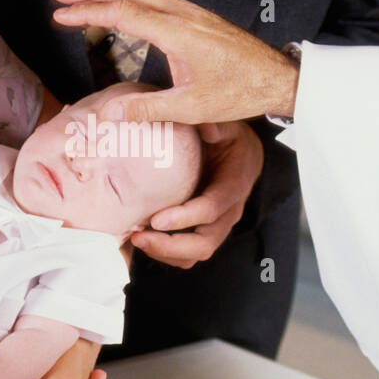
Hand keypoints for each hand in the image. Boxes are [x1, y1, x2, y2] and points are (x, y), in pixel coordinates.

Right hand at [52, 0, 299, 122]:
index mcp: (178, 33)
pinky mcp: (196, 15)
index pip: (122, 13)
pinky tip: (122, 0)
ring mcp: (191, 11)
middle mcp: (183, 14)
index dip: (88, 12)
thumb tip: (109, 114)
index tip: (61, 15)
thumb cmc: (240, 91)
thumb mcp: (190, 108)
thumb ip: (146, 110)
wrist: (277, 78)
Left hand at [131, 120, 262, 266]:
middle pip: (204, 243)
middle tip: (138, 237)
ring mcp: (217, 226)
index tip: (156, 219)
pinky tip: (140, 240)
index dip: (185, 217)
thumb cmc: (231, 138)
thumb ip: (216, 125)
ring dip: (164, 253)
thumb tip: (206, 127)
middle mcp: (228, 212)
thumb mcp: (228, 126)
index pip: (212, 209)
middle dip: (170, 246)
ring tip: (134, 239)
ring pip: (195, 254)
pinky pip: (187, 254)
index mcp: (234, 186)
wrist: (244, 155)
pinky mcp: (205, 231)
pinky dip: (164, 253)